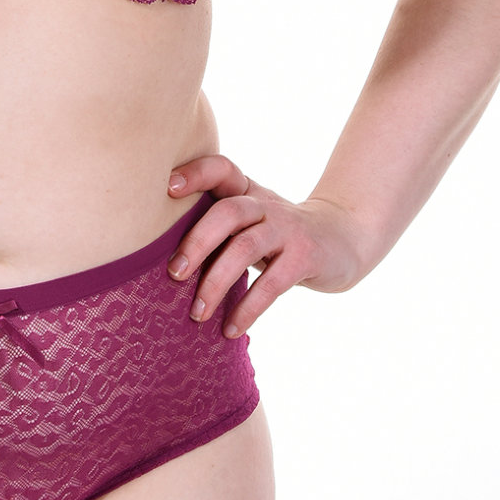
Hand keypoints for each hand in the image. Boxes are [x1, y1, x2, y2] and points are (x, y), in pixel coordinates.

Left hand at [165, 154, 366, 336]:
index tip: (167, 187)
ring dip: (216, 283)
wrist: (343, 238)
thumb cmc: (277, 232)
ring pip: (246, 248)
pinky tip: (231, 330)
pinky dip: (248, 309)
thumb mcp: (250, 219)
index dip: (196, 173)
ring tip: (196, 314)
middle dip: (197, 242)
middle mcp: (265, 204)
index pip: (221, 169)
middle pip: (228, 212)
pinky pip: (272, 284)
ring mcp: (288, 228)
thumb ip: (216, 224)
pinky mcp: (306, 257)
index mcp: (246, 191)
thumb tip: (157, 257)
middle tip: (173, 274)